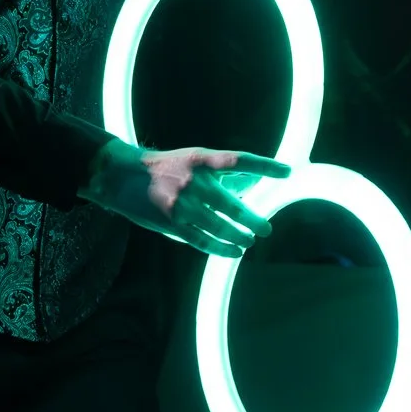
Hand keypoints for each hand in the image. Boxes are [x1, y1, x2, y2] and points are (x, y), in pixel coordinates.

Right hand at [81, 140, 288, 258]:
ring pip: (221, 228)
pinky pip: (204, 242)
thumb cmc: (164, 167)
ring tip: (250, 241)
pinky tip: (235, 251)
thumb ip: (218, 173)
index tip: (287, 171)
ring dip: (240, 237)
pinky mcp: (173, 224)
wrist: (122, 176)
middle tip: (266, 229)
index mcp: (201, 160)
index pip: (240, 160)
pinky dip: (222, 249)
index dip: (265, 166)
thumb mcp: (191, 160)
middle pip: (234, 206)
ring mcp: (183, 205)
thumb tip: (252, 185)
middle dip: (254, 221)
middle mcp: (194, 182)